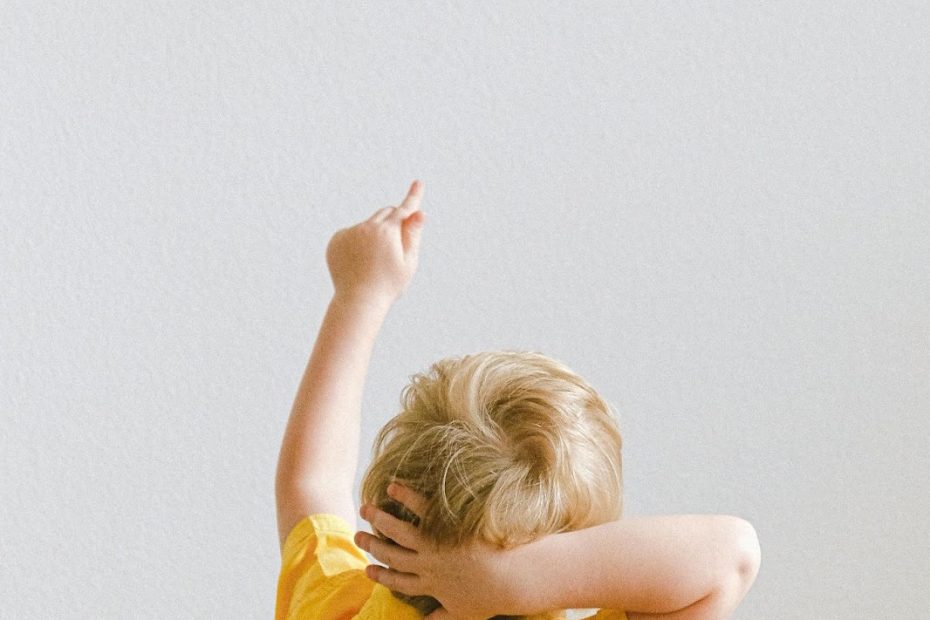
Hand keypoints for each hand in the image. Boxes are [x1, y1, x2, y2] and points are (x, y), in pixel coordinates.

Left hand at [326, 180, 425, 305]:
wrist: (358, 301)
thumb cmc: (389, 285)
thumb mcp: (408, 262)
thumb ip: (413, 235)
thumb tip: (419, 212)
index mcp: (387, 231)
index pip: (403, 210)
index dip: (413, 197)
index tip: (418, 183)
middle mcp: (366, 227)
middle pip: (385, 213)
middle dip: (393, 221)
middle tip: (395, 244)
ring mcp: (349, 232)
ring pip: (367, 225)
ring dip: (374, 234)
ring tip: (374, 261)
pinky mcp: (336, 240)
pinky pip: (351, 233)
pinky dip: (356, 241)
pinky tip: (359, 261)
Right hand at [354, 483, 530, 619]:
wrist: (511, 578)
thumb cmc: (493, 597)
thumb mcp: (465, 614)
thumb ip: (443, 619)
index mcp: (431, 585)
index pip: (400, 582)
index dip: (382, 577)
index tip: (368, 570)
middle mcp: (427, 565)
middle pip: (393, 555)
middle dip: (372, 546)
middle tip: (356, 536)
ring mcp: (435, 545)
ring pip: (399, 531)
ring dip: (380, 519)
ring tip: (365, 508)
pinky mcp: (445, 526)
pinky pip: (422, 508)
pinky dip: (406, 496)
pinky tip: (393, 486)